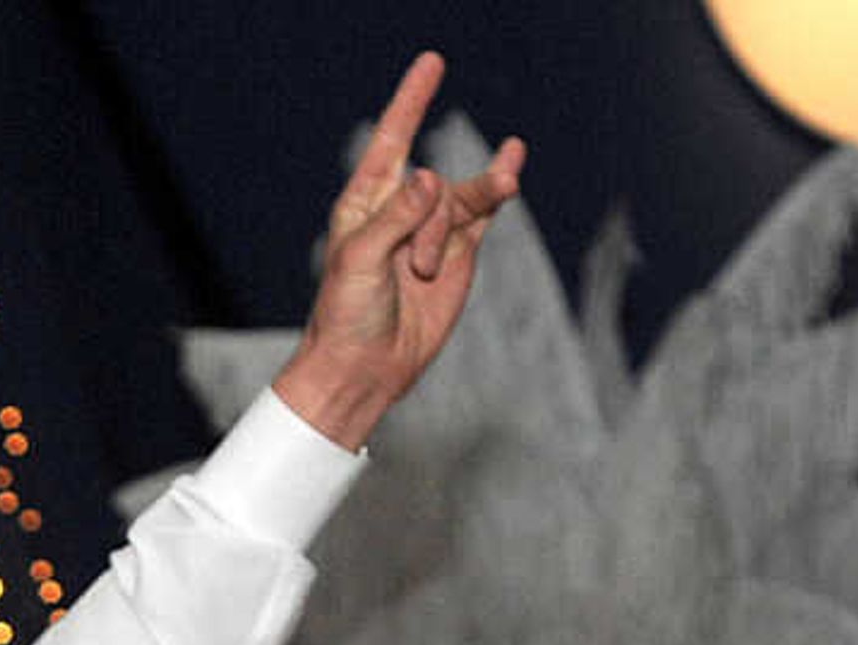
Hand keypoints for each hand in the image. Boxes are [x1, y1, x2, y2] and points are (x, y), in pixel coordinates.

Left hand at [273, 50, 525, 449]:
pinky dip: (498, 191)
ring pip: (463, 202)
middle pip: (433, 185)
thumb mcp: (359, 261)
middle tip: (411, 270)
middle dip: (428, 224)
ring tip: (442, 249)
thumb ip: (395, 217)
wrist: (365, 368)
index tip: (432, 63)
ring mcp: (432, 231)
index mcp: (364, 205)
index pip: (392, 140)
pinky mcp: (459, 254)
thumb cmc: (345, 315)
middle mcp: (400, 211)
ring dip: (456, 226)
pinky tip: (512, 162)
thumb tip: (429, 178)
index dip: (411, 102)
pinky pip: (483, 213)